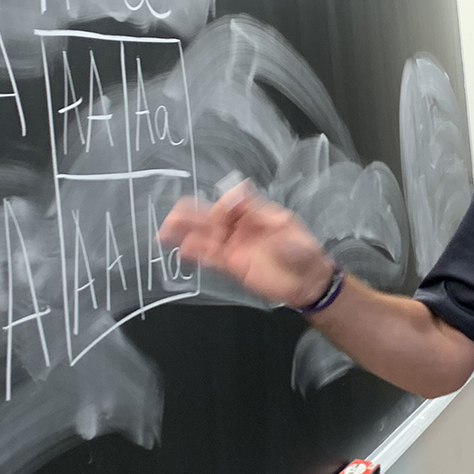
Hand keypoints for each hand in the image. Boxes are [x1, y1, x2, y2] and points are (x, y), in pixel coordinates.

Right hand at [158, 181, 334, 308]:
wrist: (308, 283)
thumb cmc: (304, 251)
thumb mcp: (289, 229)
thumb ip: (266, 216)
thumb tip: (244, 191)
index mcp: (257, 213)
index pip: (232, 203)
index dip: (223, 207)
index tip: (220, 215)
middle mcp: (241, 227)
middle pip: (211, 216)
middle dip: (192, 214)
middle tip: (174, 215)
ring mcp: (235, 246)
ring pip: (205, 236)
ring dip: (185, 233)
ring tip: (165, 232)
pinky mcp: (232, 264)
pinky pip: (210, 257)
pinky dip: (194, 254)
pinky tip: (179, 252)